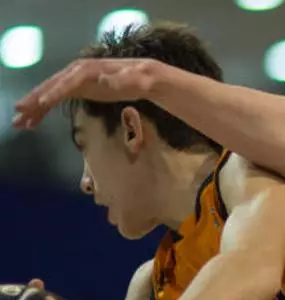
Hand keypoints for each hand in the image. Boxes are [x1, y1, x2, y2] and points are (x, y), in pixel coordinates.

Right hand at [13, 58, 158, 129]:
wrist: (144, 78)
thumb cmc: (141, 78)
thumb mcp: (135, 80)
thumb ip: (121, 81)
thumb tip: (106, 81)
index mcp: (89, 69)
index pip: (68, 81)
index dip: (55, 91)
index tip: (42, 103)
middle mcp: (77, 72)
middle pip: (52, 86)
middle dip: (35, 99)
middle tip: (19, 113)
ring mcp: (75, 81)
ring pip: (50, 93)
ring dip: (34, 108)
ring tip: (19, 123)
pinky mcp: (77, 89)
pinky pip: (56, 100)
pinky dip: (43, 110)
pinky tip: (33, 122)